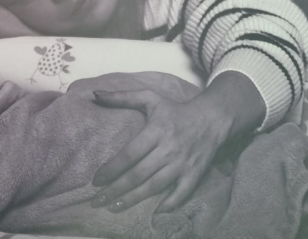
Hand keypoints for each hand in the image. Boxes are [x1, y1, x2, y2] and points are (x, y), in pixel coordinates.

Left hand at [90, 72, 263, 212]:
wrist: (212, 119)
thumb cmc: (175, 109)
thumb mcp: (149, 98)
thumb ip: (121, 96)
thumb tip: (95, 94)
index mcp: (156, 131)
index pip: (129, 154)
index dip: (111, 169)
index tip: (96, 180)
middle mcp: (168, 149)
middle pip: (138, 174)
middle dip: (116, 189)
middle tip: (97, 201)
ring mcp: (182, 164)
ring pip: (155, 186)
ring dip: (134, 199)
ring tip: (114, 207)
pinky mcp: (195, 174)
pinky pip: (181, 193)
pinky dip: (169, 204)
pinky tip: (154, 213)